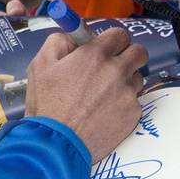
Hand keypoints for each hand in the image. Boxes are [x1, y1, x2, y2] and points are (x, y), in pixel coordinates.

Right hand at [25, 27, 146, 162]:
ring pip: (138, 78)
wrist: (56, 144)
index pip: (120, 34)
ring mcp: (127, 93)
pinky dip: (124, 104)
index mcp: (95, 54)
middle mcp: (116, 70)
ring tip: (105, 94)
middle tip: (114, 66)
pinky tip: (105, 112)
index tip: (107, 48)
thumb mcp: (40, 65)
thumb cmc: (47, 106)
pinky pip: (135, 101)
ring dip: (126, 81)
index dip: (113, 40)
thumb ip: (59, 41)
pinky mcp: (133, 114)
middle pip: (139, 52)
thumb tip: (73, 36)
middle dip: (128, 56)